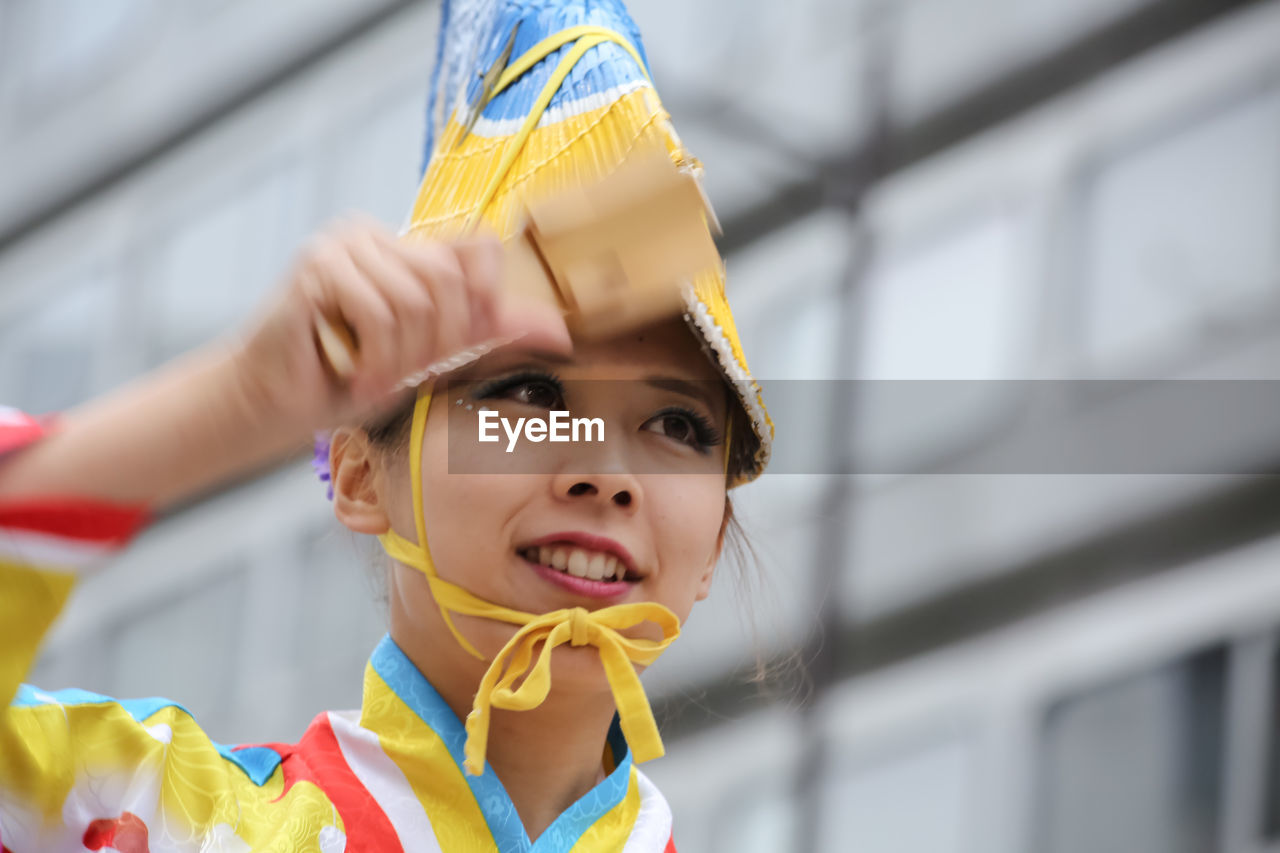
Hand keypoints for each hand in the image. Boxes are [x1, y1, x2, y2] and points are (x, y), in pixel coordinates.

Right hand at [230, 219, 571, 434]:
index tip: (466, 345)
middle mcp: (375, 233)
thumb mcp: (434, 355)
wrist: (275, 402)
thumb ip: (488, 332)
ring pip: (417, 301)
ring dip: (402, 359)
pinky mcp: (317, 266)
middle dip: (440, 343)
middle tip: (407, 376)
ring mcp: (342, 243)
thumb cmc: (349, 378)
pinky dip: (376, 357)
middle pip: (451, 280)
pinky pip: (380, 311)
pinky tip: (356, 376)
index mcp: (406, 247)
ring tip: (375, 379)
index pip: (478, 249)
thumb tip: (558, 329)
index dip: (487, 298)